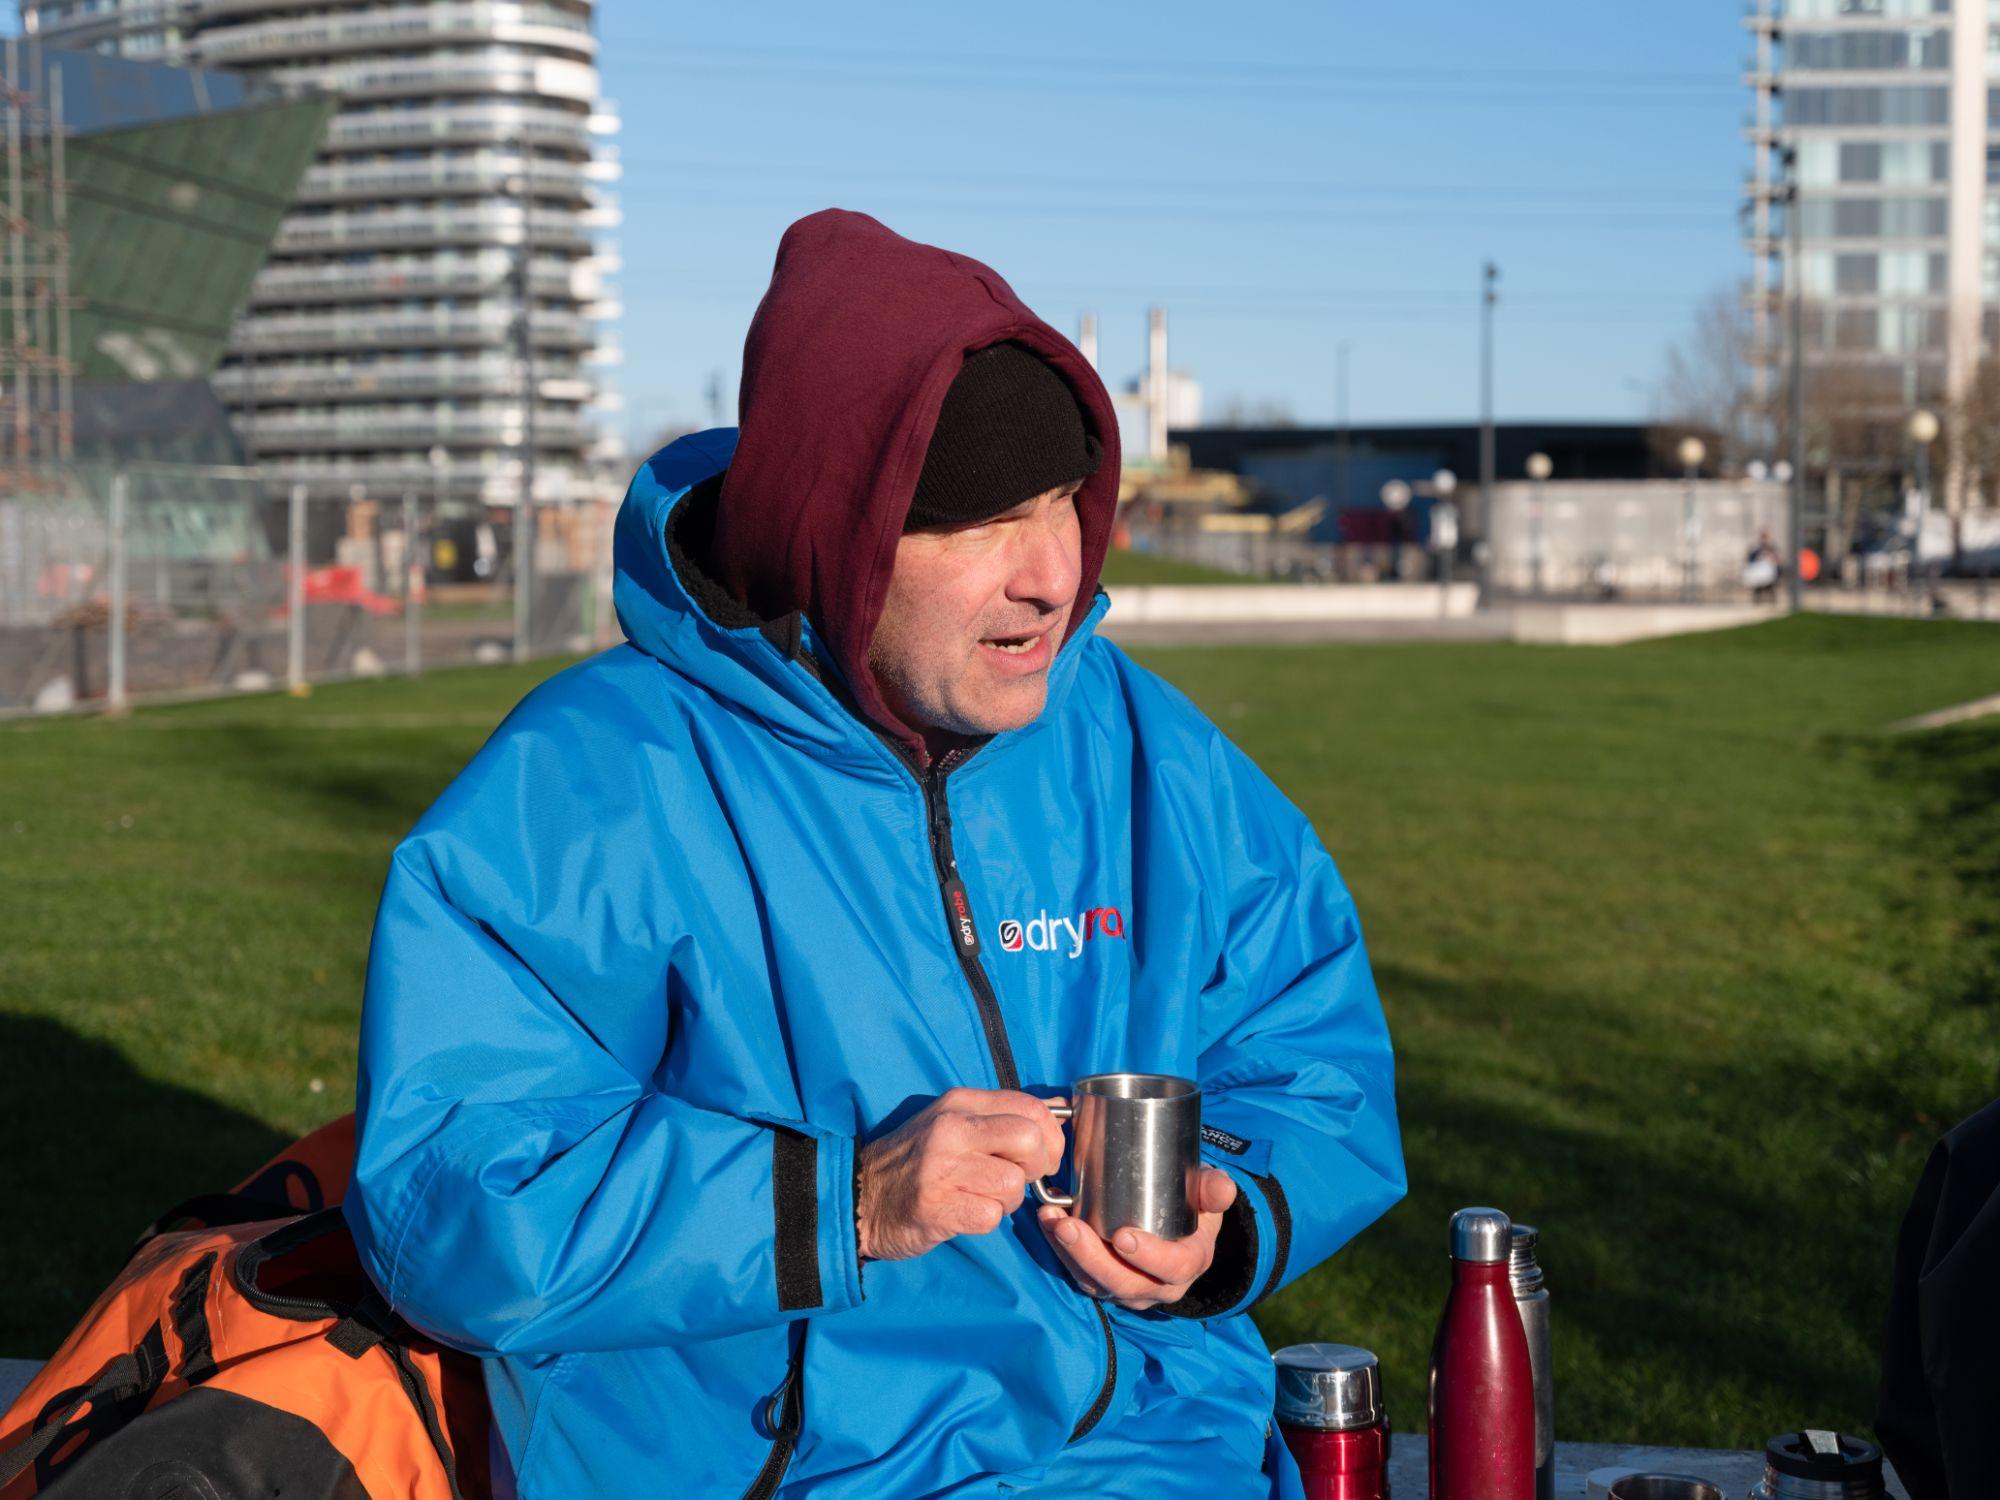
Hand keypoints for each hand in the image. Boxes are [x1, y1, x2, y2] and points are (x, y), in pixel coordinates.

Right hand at [856, 1088, 1065, 1262]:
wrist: (859, 1198)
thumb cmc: (915, 1161)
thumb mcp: (955, 1122)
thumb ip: (1004, 1114)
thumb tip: (1062, 1107)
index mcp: (960, 1103)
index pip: (1032, 1107)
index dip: (1052, 1137)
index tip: (1042, 1156)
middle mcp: (952, 1129)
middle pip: (1030, 1139)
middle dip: (1037, 1166)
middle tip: (1019, 1178)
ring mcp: (942, 1167)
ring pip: (1014, 1183)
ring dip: (1007, 1200)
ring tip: (981, 1197)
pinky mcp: (938, 1207)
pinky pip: (992, 1215)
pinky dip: (986, 1219)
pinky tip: (965, 1212)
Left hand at [1037, 1168, 1237, 1310]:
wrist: (1178, 1222)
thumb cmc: (1193, 1204)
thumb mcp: (1208, 1194)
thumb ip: (1215, 1189)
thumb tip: (1223, 1188)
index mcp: (1188, 1264)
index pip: (1172, 1269)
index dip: (1149, 1257)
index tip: (1123, 1236)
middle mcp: (1157, 1286)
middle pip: (1124, 1283)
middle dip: (1093, 1257)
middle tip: (1068, 1227)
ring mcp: (1127, 1287)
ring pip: (1096, 1282)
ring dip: (1069, 1253)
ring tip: (1051, 1221)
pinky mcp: (1103, 1281)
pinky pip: (1080, 1273)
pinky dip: (1060, 1250)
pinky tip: (1047, 1221)